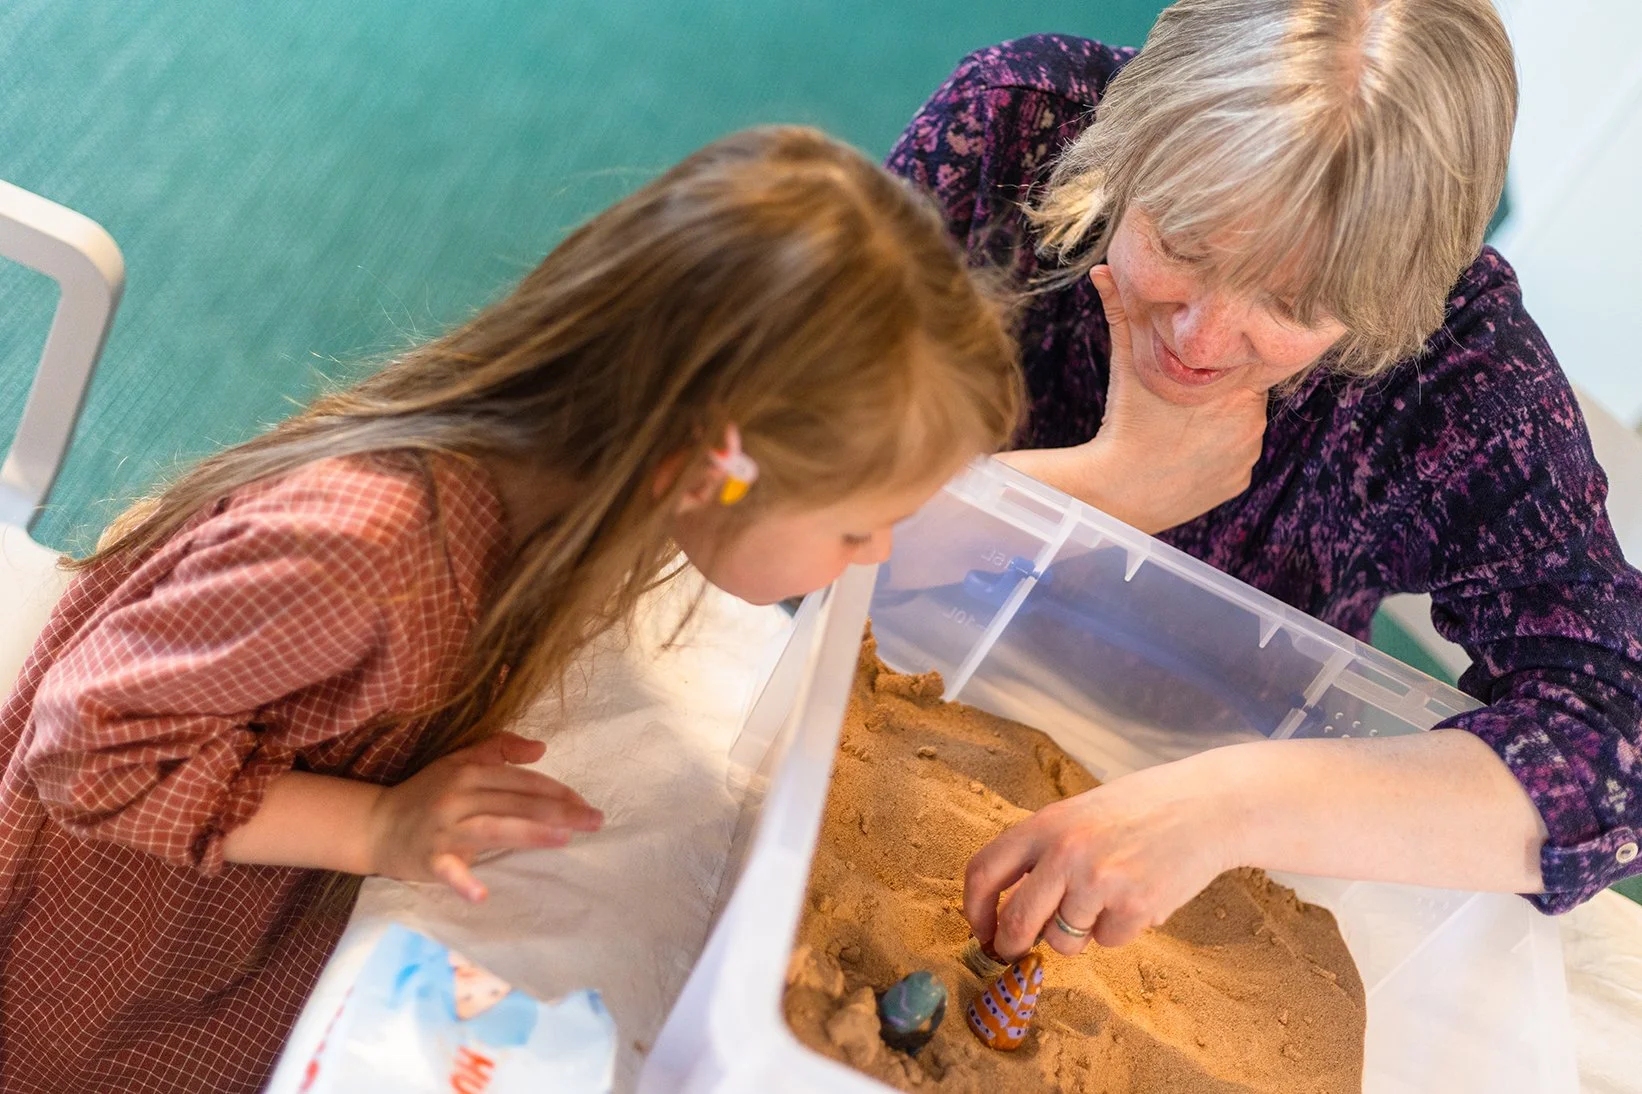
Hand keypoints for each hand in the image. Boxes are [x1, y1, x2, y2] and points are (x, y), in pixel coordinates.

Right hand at [366, 731, 602, 901]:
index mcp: (469, 771)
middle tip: (595, 821)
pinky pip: (447, 869)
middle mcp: (459, 795)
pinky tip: (482, 893)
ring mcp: (444, 828)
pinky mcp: (428, 858)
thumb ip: (499, 748)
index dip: (557, 791)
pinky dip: (463, 881)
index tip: (586, 803)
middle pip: (515, 802)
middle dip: (559, 811)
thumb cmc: (427, 792)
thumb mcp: (460, 761)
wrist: (376, 824)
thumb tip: (541, 748)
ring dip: (530, 833)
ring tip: (565, 839)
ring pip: (494, 828)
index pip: (522, 781)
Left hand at [964, 754, 1239, 955]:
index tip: (981, 930)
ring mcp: (1100, 882)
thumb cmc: (1136, 811)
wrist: (1205, 807)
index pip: (983, 871)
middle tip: (1017, 950)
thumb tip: (1003, 910)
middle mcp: (1065, 853)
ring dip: (1077, 934)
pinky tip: (1136, 897)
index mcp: (1044, 825)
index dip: (974, 909)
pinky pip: (1106, 942)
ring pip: (1062, 941)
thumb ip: (1041, 852)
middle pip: (1016, 922)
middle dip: (1012, 945)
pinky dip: (1117, 930)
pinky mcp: (1135, 908)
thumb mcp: (1076, 814)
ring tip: (1105, 899)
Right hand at [999, 266, 1267, 533]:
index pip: (1245, 362)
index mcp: (1234, 387)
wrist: (1118, 493)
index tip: (1198, 365)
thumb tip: (1103, 270)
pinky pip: (1236, 460)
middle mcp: (1253, 422)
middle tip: (1183, 398)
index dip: (1220, 362)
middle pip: (1245, 393)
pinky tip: (1187, 453)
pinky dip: (1218, 455)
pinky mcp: (1239, 483)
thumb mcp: (1125, 364)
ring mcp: (1248, 456)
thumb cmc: (1124, 424)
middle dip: (1220, 391)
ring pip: (1243, 426)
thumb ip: (1122, 315)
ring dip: (1222, 423)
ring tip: (1183, 428)